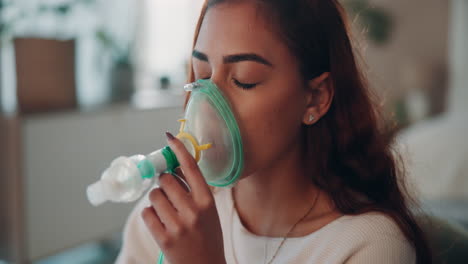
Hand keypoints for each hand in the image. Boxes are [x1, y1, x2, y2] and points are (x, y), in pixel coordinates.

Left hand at [141, 132, 225, 263]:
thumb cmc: (207, 236)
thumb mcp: (209, 211)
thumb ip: (194, 190)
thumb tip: (174, 168)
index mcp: (207, 201)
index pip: (191, 168)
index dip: (179, 150)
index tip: (169, 138)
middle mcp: (194, 211)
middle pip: (166, 180)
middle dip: (163, 183)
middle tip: (168, 193)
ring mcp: (178, 225)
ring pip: (154, 196)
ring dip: (156, 200)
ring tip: (166, 212)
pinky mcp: (164, 238)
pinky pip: (146, 213)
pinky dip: (150, 215)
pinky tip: (160, 222)